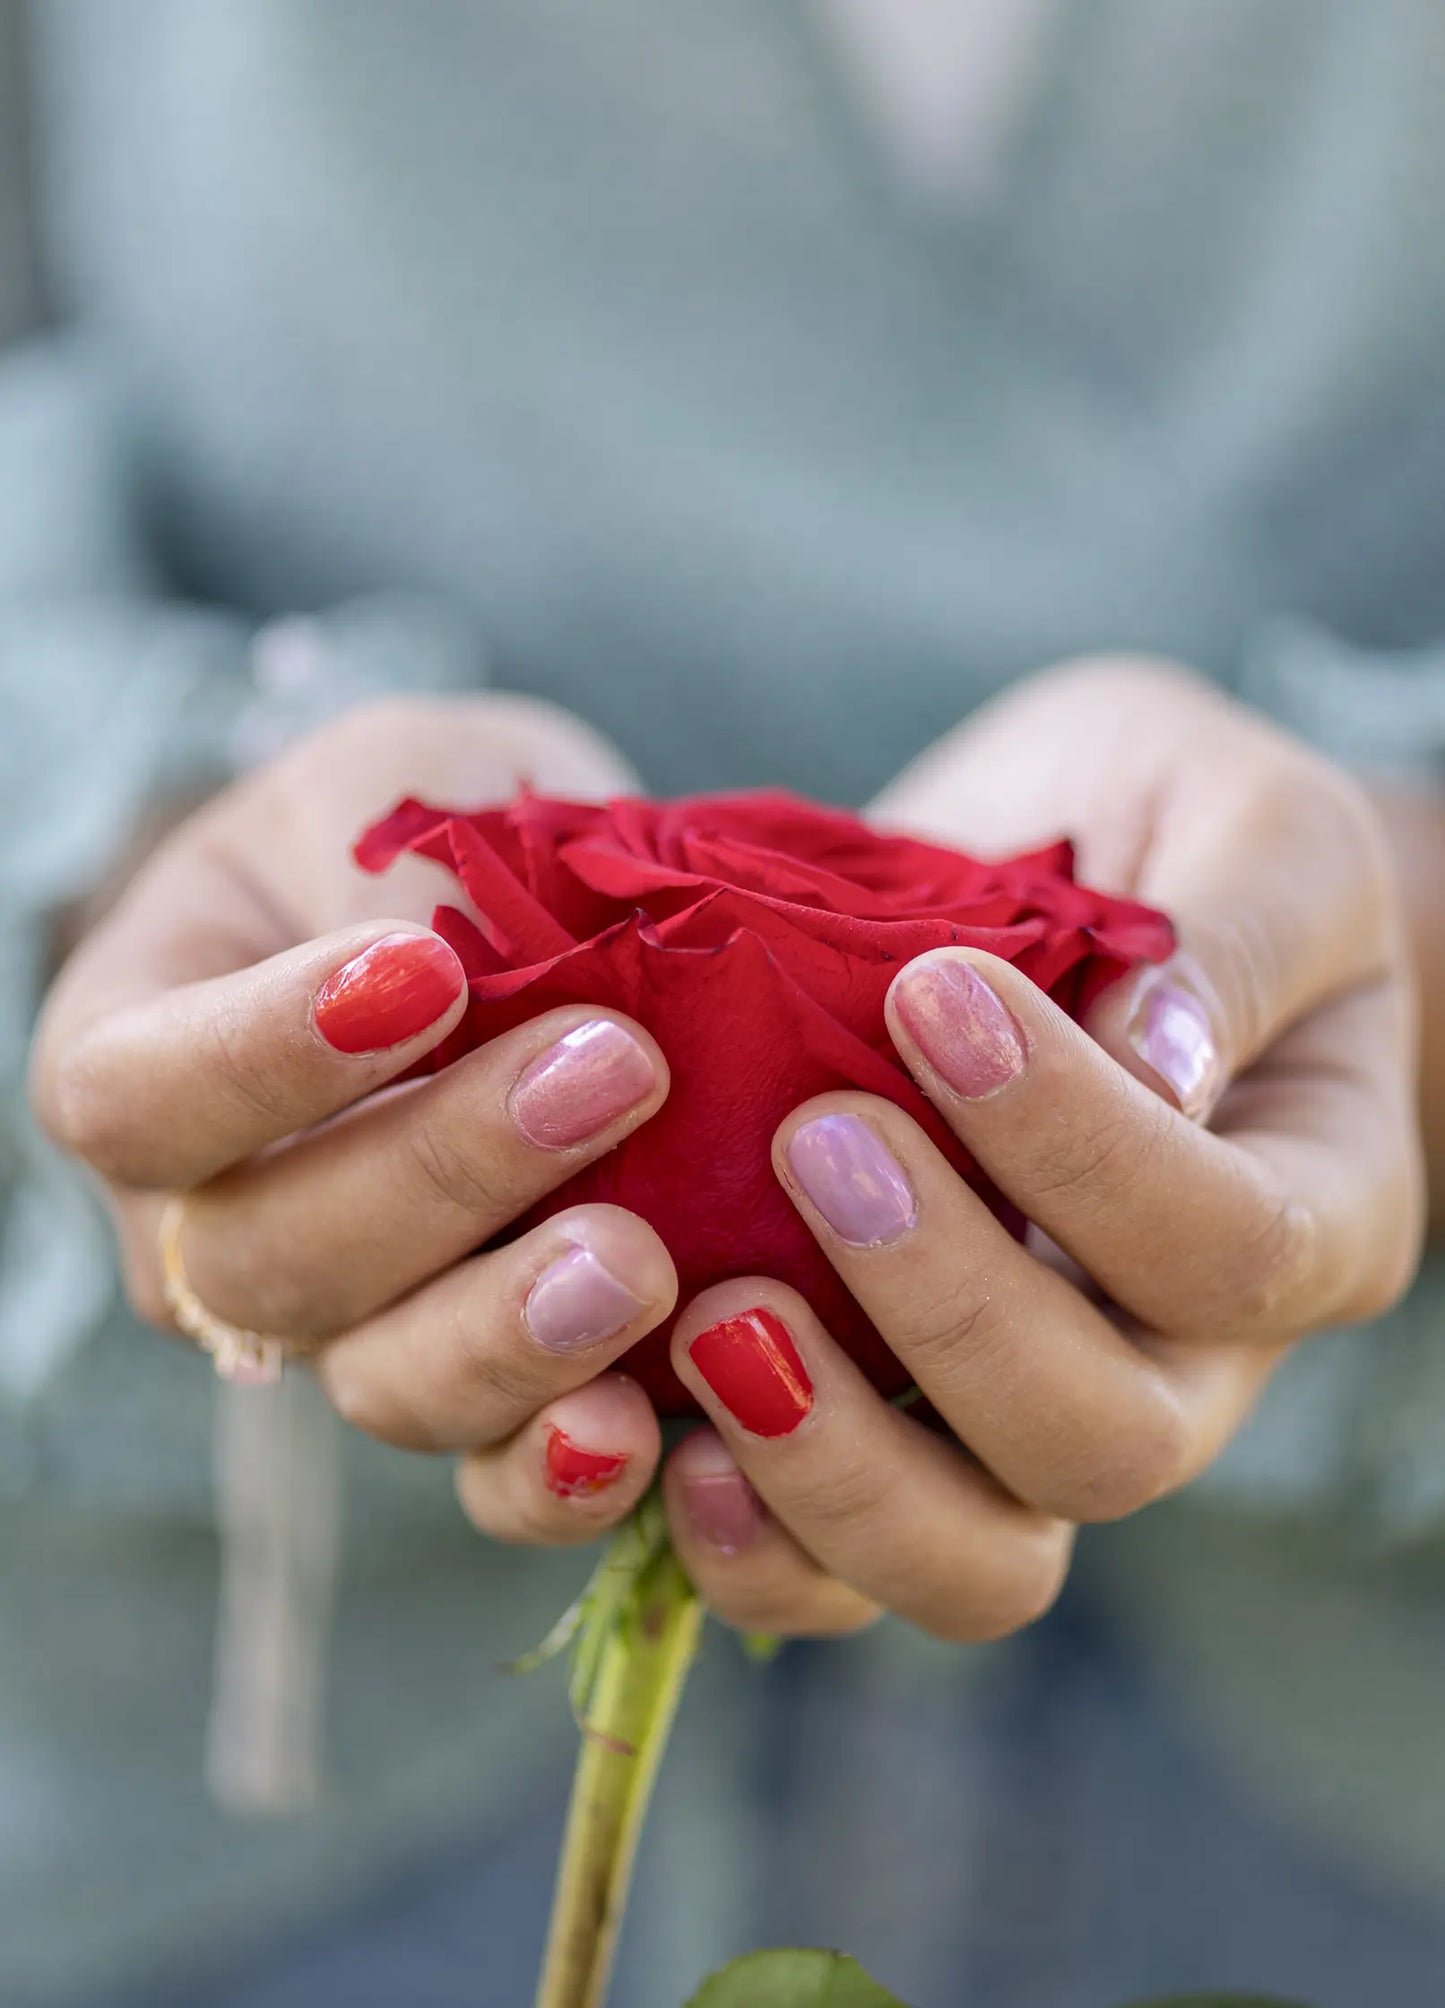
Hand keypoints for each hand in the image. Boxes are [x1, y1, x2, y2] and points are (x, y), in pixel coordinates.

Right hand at [32, 696, 681, 1541]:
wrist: (548, 910)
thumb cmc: (434, 823)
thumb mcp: (401, 787)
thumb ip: (396, 871)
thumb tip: (465, 991)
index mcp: (148, 1059)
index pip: (139, 1097)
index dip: (260, 1061)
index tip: (425, 977)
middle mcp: (218, 1223)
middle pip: (269, 1257)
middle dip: (439, 1175)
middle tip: (609, 1069)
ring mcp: (349, 1326)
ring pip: (380, 1384)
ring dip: (509, 1333)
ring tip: (637, 1260)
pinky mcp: (486, 1389)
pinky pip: (494, 1478)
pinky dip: (565, 1471)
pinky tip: (644, 1424)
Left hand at [654, 659, 1424, 1639]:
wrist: (1095, 885)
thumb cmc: (1181, 836)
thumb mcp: (1243, 825)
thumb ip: (1226, 935)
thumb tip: (1152, 1059)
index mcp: (1310, 1208)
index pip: (1224, 1243)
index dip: (1080, 1148)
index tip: (938, 996)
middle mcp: (1187, 1360)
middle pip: (1101, 1444)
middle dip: (948, 1312)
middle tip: (813, 1142)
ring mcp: (1034, 1421)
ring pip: (977, 1562)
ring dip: (835, 1468)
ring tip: (714, 1326)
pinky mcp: (900, 1437)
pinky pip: (841, 1571)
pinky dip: (753, 1542)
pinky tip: (667, 1442)